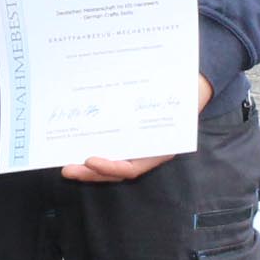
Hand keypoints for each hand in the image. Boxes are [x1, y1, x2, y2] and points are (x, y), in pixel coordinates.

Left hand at [65, 77, 212, 181]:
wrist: (193, 86)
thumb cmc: (185, 91)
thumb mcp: (177, 95)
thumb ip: (158, 97)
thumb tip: (137, 88)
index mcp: (162, 149)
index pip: (132, 168)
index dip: (110, 167)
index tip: (90, 160)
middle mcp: (148, 152)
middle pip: (115, 171)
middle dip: (90, 172)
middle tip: (67, 170)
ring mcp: (138, 147)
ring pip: (109, 163)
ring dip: (87, 166)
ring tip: (66, 164)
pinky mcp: (128, 139)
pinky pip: (109, 150)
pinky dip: (93, 148)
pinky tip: (77, 143)